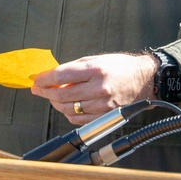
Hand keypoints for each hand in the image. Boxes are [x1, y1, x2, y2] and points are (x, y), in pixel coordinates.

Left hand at [31, 52, 156, 119]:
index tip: (36, 80)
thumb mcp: (96, 60)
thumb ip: (73, 69)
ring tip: (53, 97)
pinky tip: (67, 106)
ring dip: (56, 103)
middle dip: (46, 92)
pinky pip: (79, 119)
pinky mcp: (105, 116)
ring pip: (68, 109)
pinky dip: (68, 113)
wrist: (143, 80)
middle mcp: (99, 88)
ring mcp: (102, 105)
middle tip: (39, 89)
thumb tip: (51, 77)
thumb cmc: (120, 67)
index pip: (61, 76)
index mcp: (96, 70)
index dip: (44, 79)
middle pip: (62, 95)